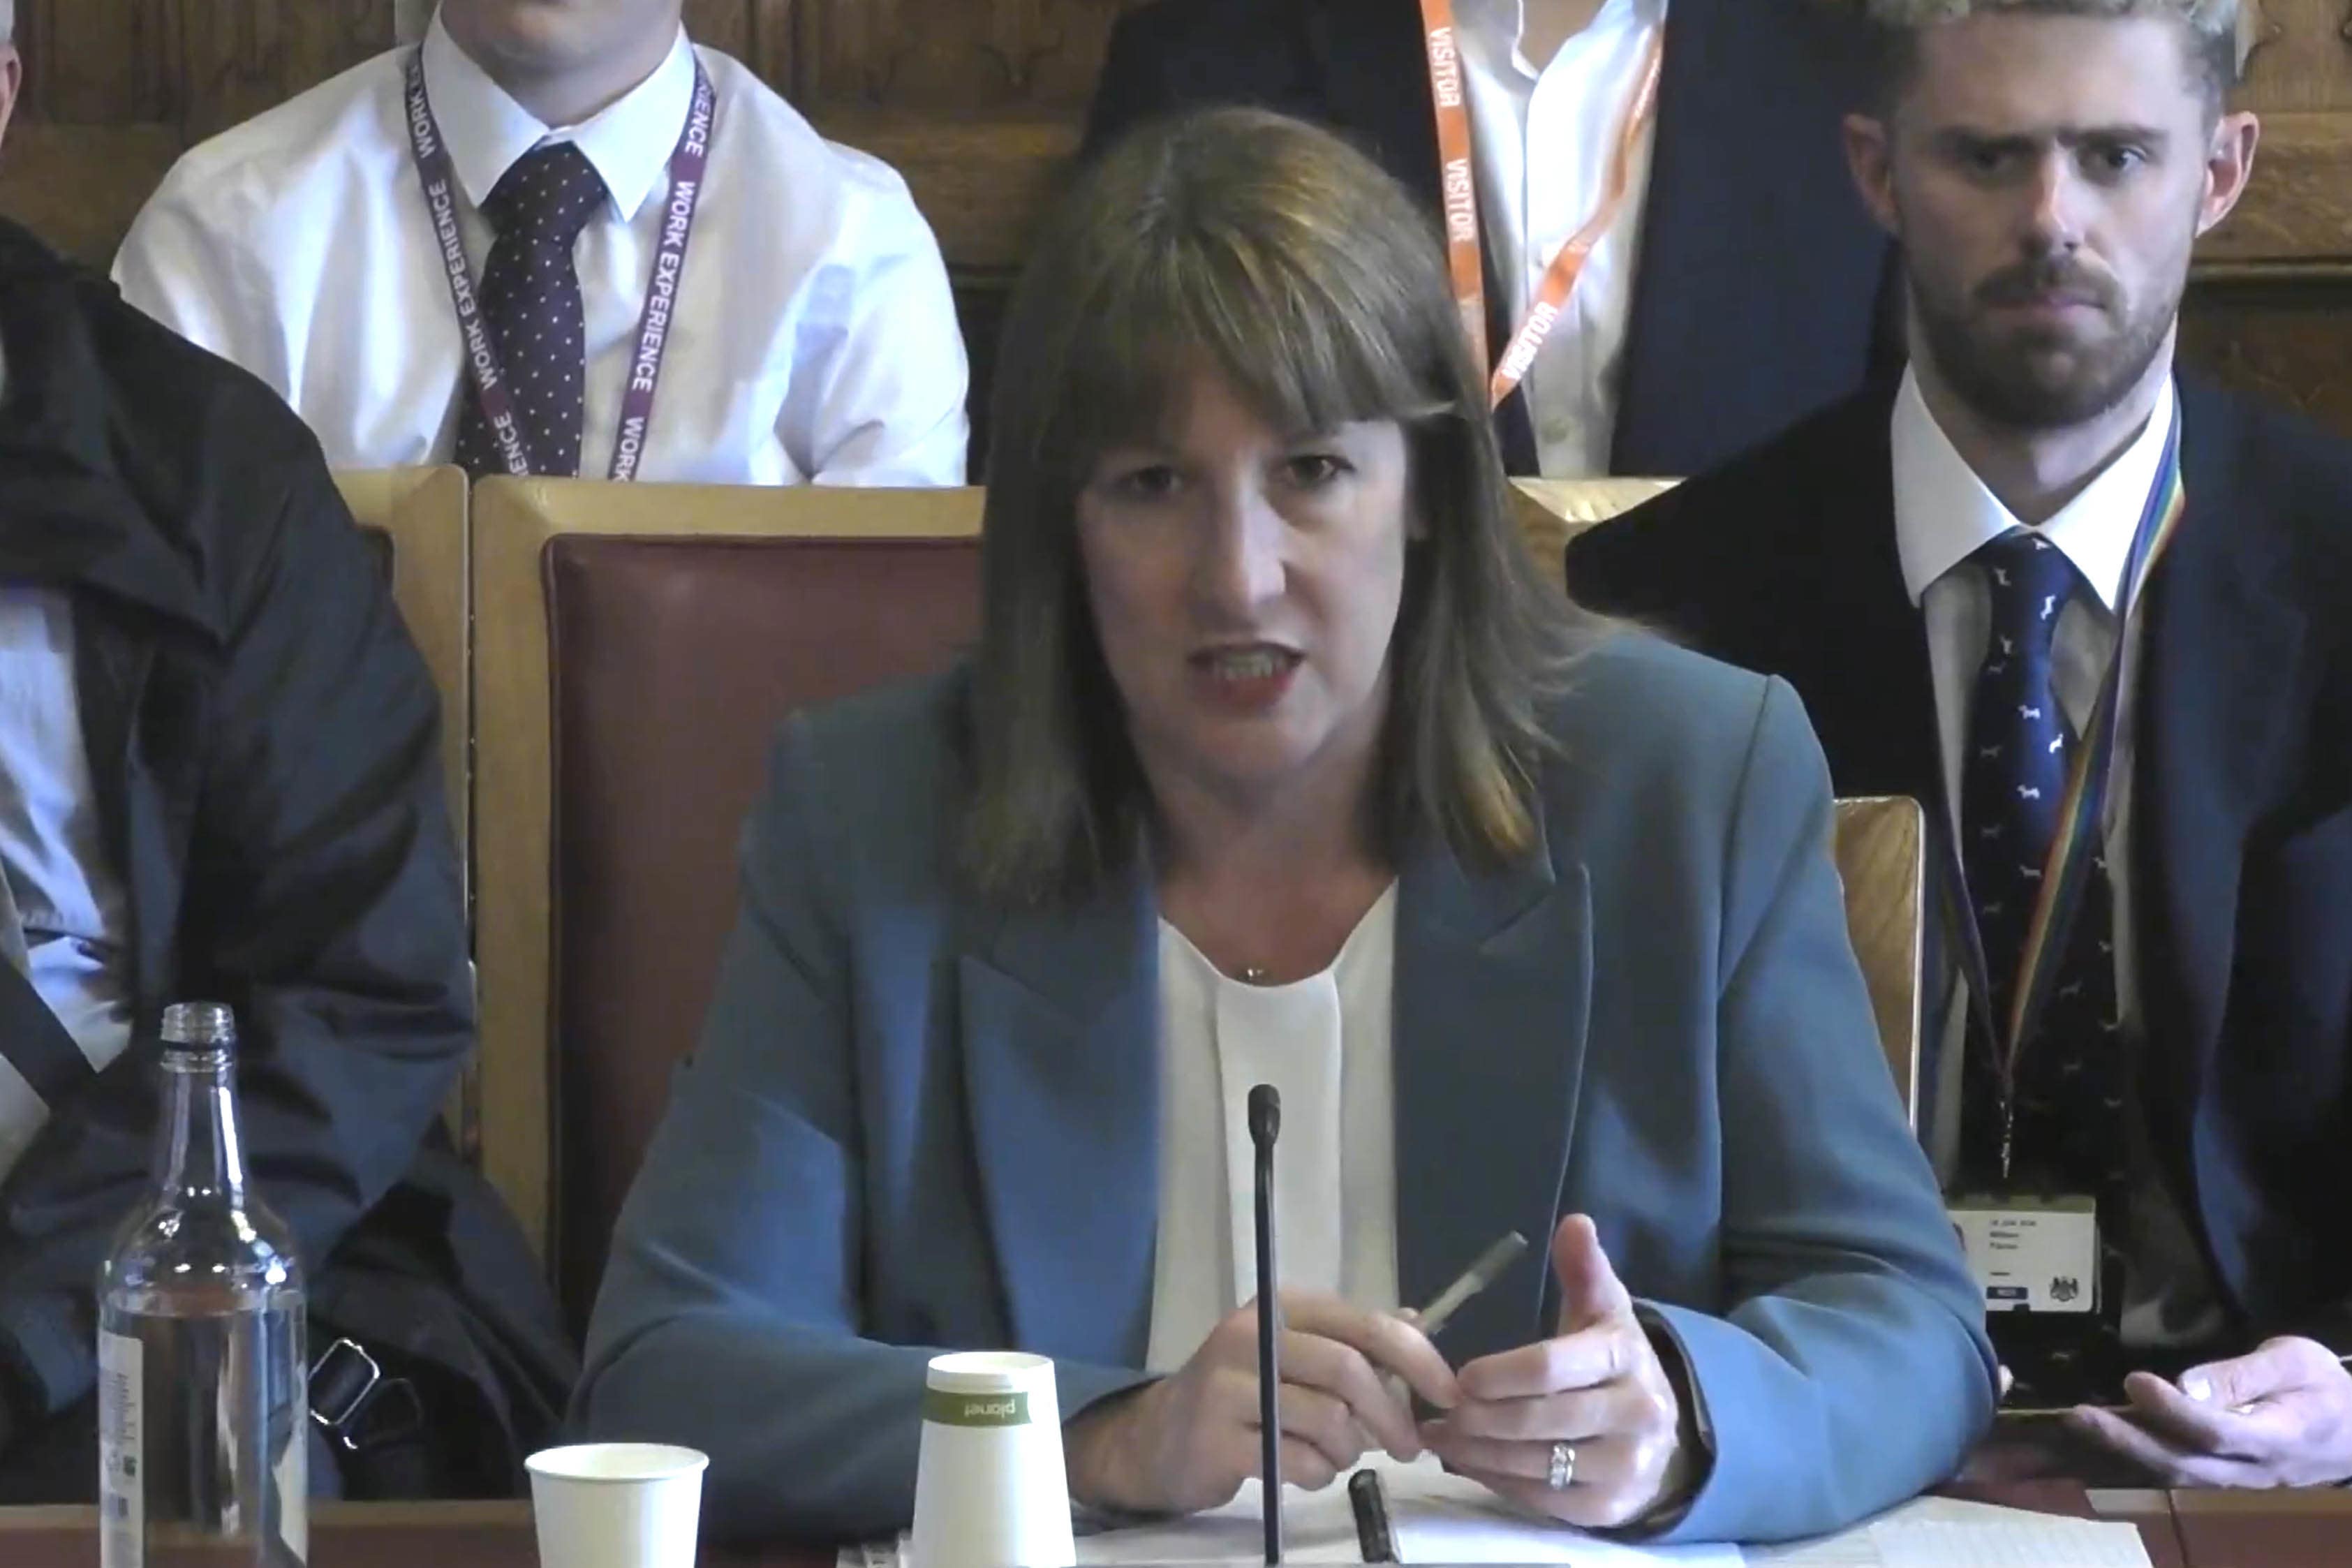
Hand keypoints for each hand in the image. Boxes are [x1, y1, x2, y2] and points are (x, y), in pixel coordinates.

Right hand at [1062, 1292, 1458, 1514]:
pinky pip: (1299, 1461)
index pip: (1365, 1325)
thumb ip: (1353, 1339)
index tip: (1448, 1395)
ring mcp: (1229, 1387)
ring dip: (1348, 1450)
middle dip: (1392, 1415)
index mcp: (1281, 1309)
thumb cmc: (1243, 1393)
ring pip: (1328, 1421)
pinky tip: (1304, 1469)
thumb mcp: (1297, 1354)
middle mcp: (1251, 1336)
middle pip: (1349, 1372)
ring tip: (1337, 1454)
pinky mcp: (1218, 1439)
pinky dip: (1318, 1474)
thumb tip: (1418, 1322)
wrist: (1161, 1437)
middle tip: (1407, 1445)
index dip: (1418, 1360)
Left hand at [1422, 1215, 1692, 1528]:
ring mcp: (1625, 1466)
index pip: (1551, 1366)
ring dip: (1476, 1451)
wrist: (1660, 1431)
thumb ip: (1584, 1269)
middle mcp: (1634, 1414)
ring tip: (1439, 1435)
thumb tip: (1575, 1222)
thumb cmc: (1613, 1362)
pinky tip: (1468, 1461)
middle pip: (1537, 1419)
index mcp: (1624, 1356)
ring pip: (1534, 1464)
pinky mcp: (1609, 1508)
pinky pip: (1540, 1499)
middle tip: (1439, 1410)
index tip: (1460, 1375)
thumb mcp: (1604, 1310)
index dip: (1499, 1372)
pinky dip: (1496, 1480)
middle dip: (1479, 1416)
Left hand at [2065, 1337, 2351, 1486]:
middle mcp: (2255, 1469)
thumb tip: (2186, 1384)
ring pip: (2179, 1474)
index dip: (2172, 1410)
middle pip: (2185, 1463)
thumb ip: (2242, 1375)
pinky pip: (2183, 1472)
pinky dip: (2143, 1456)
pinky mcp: (2230, 1477)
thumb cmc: (2327, 1386)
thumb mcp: (2295, 1361)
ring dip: (2127, 1451)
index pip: (2216, 1432)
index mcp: (2279, 1437)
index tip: (2134, 1381)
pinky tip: (2111, 1435)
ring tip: (2081, 1423)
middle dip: (2128, 1441)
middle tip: (2079, 1415)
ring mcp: (2242, 1480)